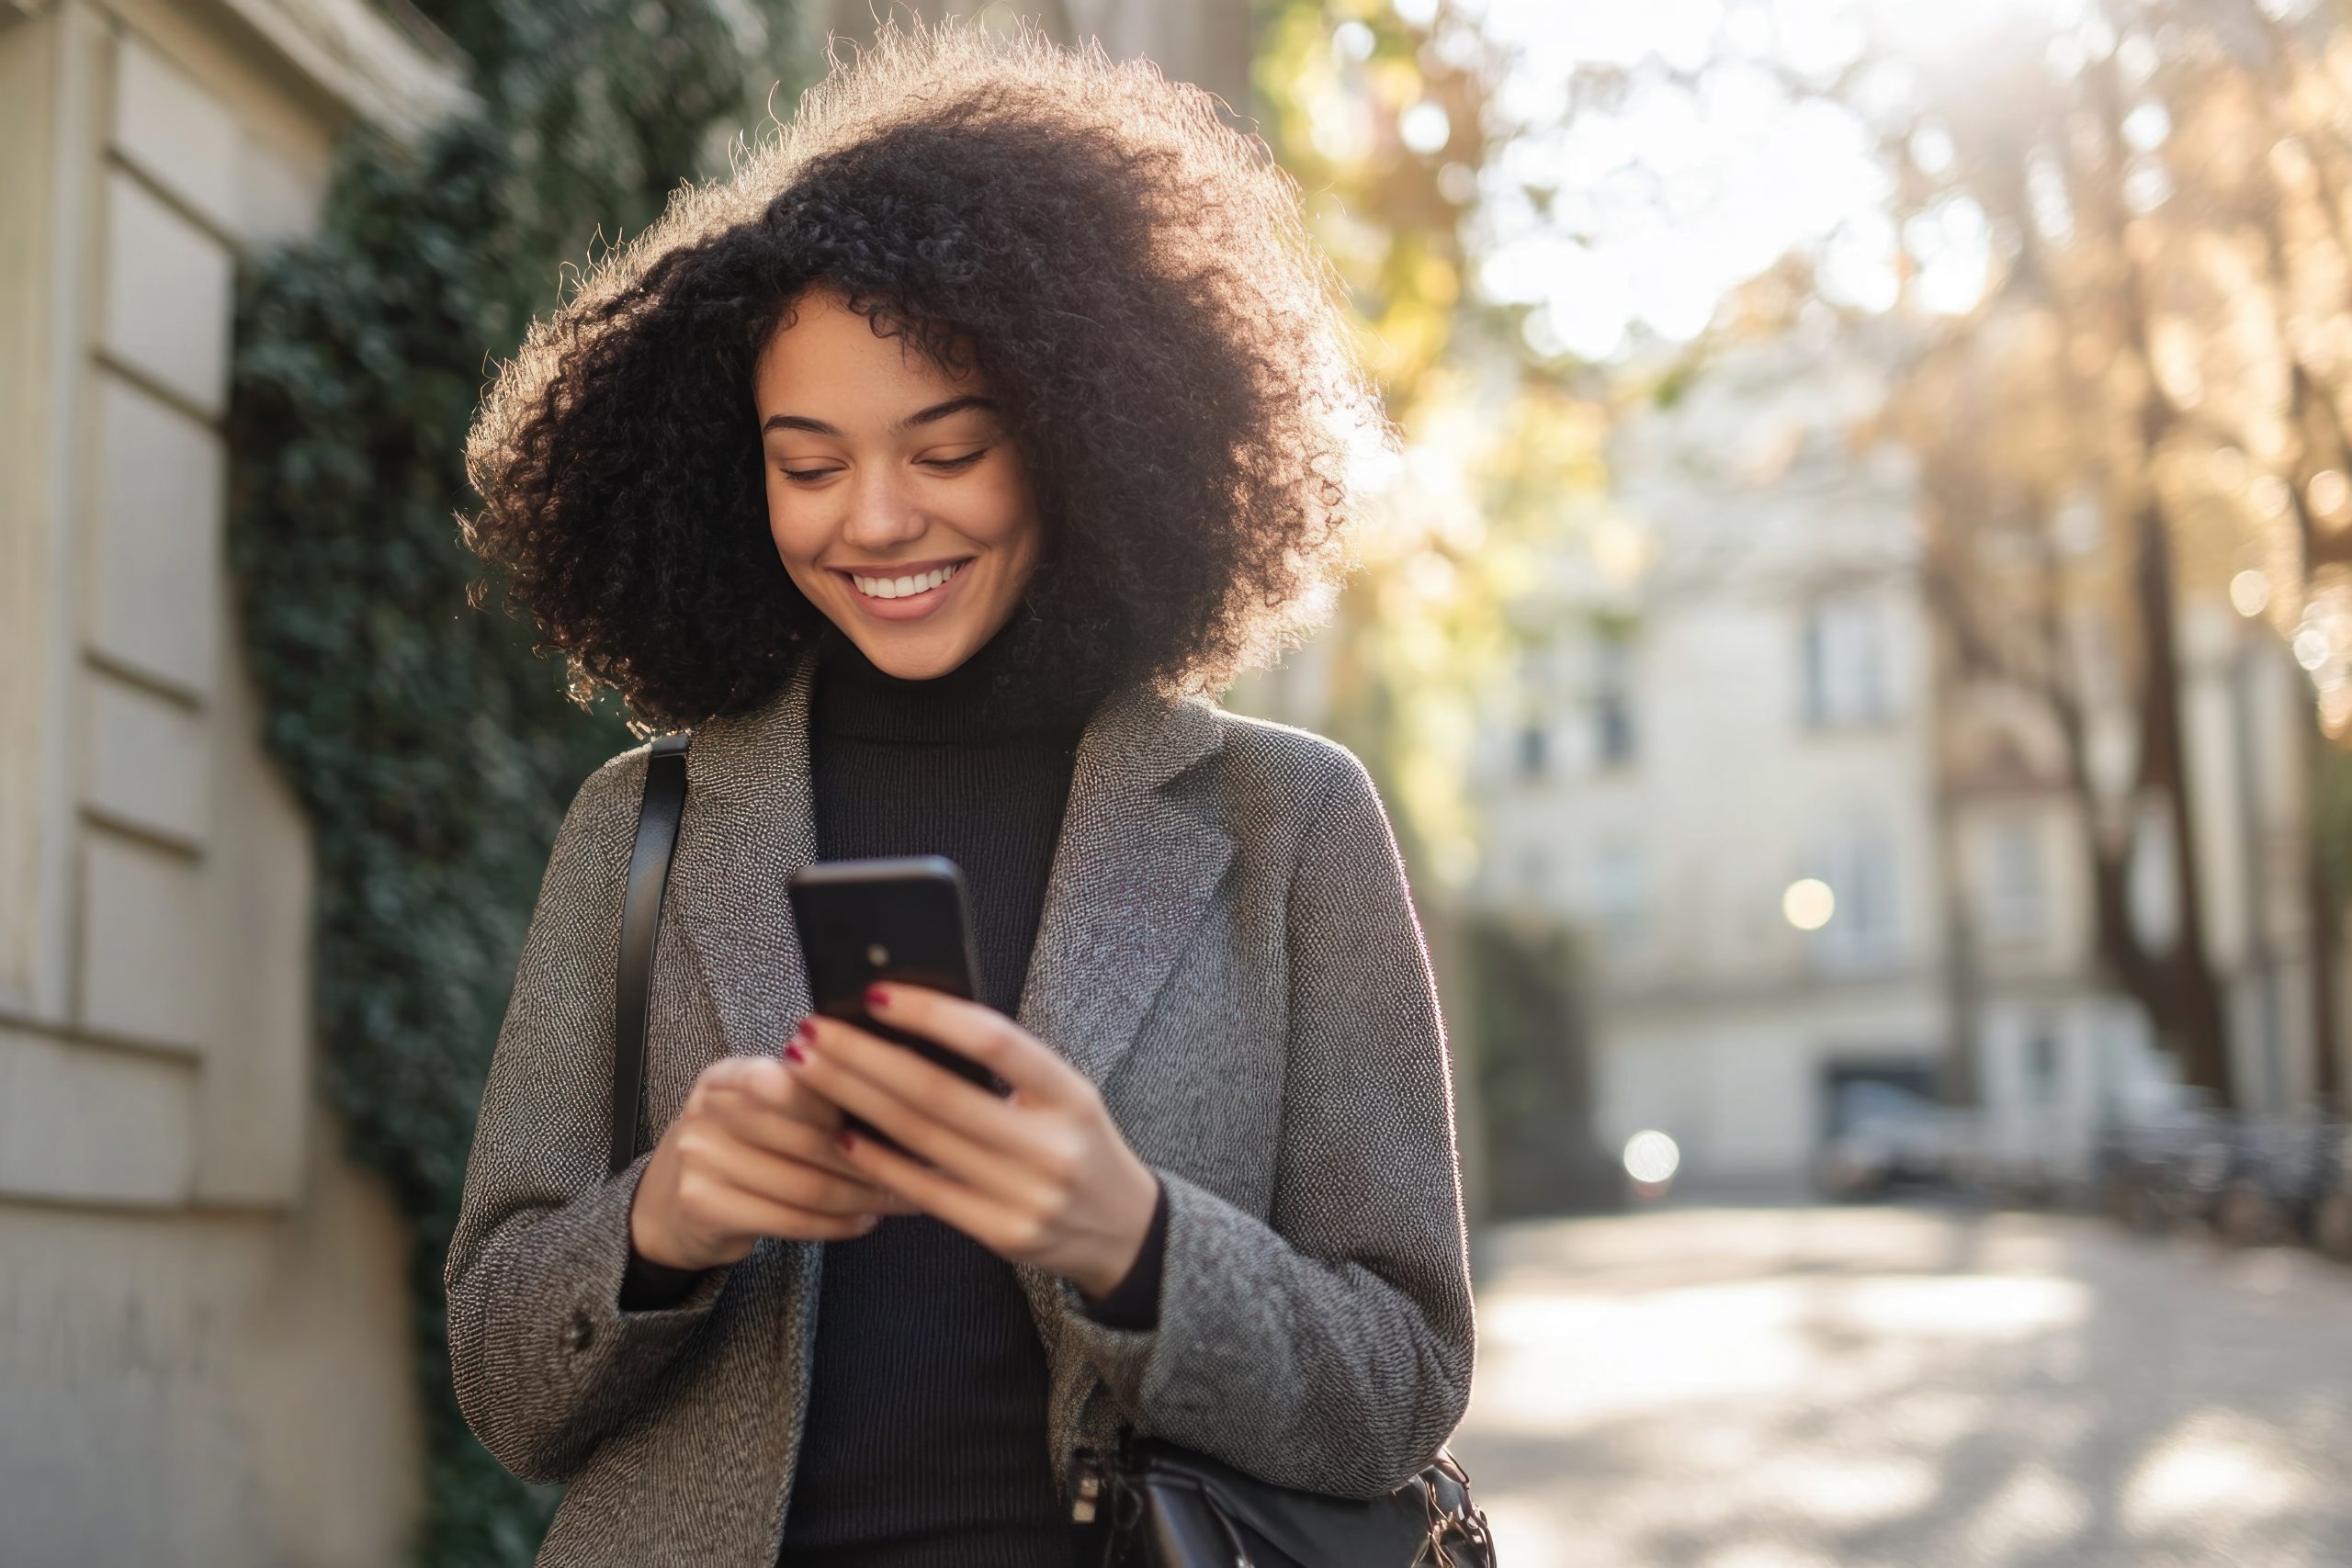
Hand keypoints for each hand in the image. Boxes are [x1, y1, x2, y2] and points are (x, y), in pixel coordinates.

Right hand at [629, 1051, 919, 1270]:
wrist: (667, 1205)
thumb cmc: (738, 1147)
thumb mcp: (759, 1108)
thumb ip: (811, 1093)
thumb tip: (901, 1079)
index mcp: (729, 1074)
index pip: (794, 1076)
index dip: (849, 1094)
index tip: (903, 1109)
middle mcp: (708, 1109)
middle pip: (811, 1135)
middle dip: (875, 1155)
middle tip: (921, 1166)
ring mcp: (700, 1158)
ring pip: (806, 1182)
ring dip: (864, 1196)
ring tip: (901, 1198)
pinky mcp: (704, 1205)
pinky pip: (789, 1218)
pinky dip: (836, 1224)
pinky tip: (864, 1221)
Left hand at [784, 982, 1160, 1298]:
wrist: (1124, 1228)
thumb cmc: (1076, 1143)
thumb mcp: (1063, 1095)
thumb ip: (1004, 1067)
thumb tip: (910, 1024)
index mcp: (1070, 1093)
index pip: (994, 1041)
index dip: (931, 1015)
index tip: (874, 995)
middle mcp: (1052, 1144)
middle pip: (939, 1093)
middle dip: (864, 1060)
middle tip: (812, 1033)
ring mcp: (1028, 1194)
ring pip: (922, 1140)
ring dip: (856, 1102)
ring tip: (812, 1073)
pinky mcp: (1002, 1233)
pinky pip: (926, 1192)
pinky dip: (878, 1162)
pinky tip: (842, 1136)